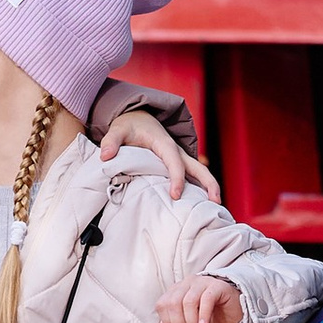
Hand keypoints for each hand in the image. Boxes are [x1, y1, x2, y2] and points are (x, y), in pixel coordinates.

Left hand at [98, 105, 223, 200]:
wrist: (136, 116)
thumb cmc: (128, 124)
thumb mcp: (117, 130)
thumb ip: (110, 142)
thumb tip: (105, 156)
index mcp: (164, 143)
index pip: (174, 162)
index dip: (177, 178)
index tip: (176, 195)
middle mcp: (176, 150)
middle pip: (198, 167)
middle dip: (208, 183)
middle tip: (215, 202)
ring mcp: (178, 157)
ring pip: (199, 171)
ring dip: (209, 186)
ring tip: (216, 206)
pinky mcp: (176, 163)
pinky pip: (191, 175)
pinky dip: (199, 187)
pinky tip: (200, 204)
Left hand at [155, 275, 244, 322]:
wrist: (233, 316)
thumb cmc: (209, 319)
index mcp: (176, 291)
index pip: (162, 304)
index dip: (168, 322)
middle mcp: (187, 283)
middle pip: (173, 302)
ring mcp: (202, 282)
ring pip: (188, 301)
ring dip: (192, 322)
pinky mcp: (217, 285)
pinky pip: (206, 298)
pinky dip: (203, 314)